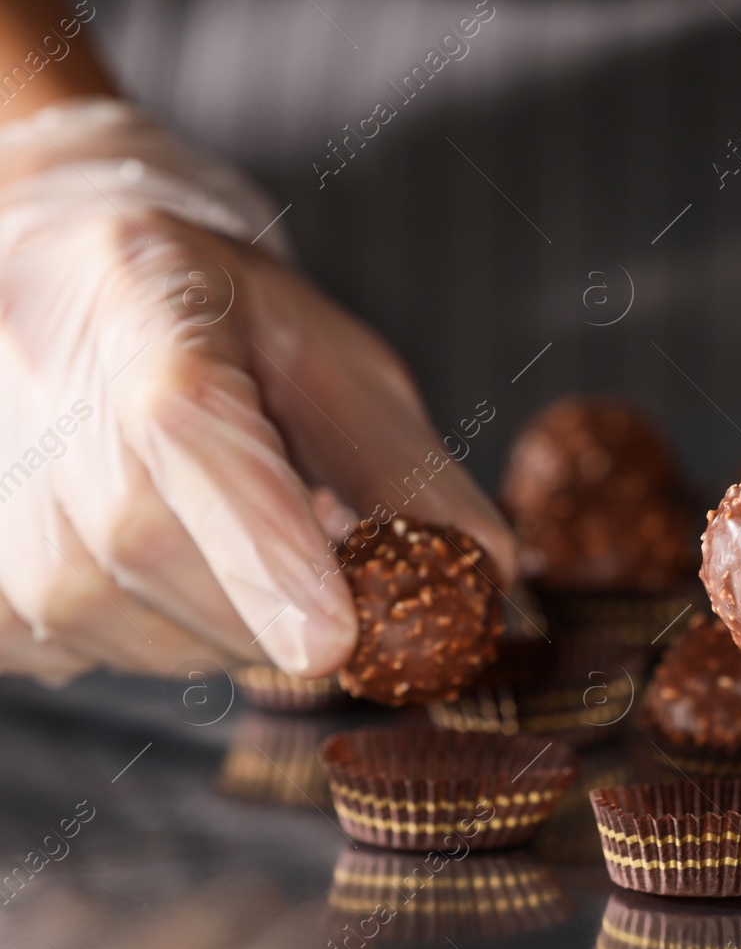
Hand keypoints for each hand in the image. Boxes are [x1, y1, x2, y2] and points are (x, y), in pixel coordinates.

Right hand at [0, 98, 514, 680]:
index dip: (261, 548)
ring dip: (229, 620)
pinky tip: (172, 562)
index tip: (333, 639)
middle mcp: (46, 411)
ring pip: (143, 631)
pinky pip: (99, 656)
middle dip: (278, 599)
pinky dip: (167, 632)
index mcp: (150, 317)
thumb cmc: (222, 324)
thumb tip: (485, 569)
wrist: (69, 292)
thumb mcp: (329, 355)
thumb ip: (402, 462)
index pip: (189, 437)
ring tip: (233, 535)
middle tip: (321, 561)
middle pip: (163, 558)